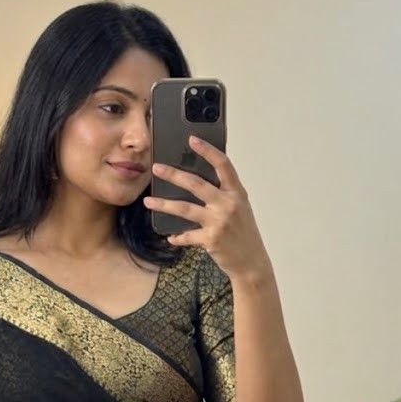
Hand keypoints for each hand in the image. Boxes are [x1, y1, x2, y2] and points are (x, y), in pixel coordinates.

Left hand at [143, 136, 270, 280]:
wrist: (251, 261)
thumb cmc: (243, 233)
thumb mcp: (239, 208)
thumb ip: (224, 194)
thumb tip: (199, 180)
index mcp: (236, 193)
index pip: (223, 165)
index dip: (207, 151)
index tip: (192, 140)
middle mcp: (228, 204)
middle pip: (196, 184)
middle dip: (173, 175)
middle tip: (156, 168)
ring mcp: (219, 222)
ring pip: (185, 208)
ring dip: (164, 204)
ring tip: (148, 202)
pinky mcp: (211, 239)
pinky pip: (187, 236)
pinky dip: (177, 237)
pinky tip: (169, 237)